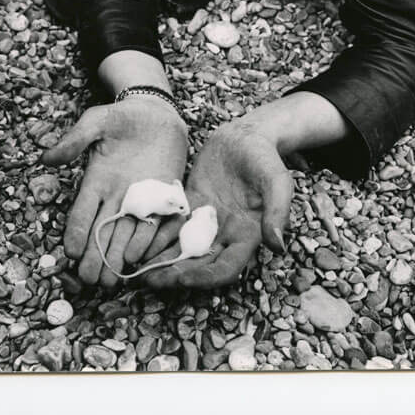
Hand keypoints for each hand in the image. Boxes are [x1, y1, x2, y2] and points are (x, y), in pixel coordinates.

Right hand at [41, 97, 187, 287]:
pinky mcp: (161, 197)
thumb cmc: (124, 116)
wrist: (158, 113)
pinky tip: (137, 258)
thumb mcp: (96, 122)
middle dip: (95, 256)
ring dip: (116, 258)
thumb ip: (75, 140)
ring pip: (124, 234)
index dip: (76, 232)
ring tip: (110, 281)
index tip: (71, 252)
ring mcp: (138, 199)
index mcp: (96, 181)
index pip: (82, 213)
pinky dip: (144, 241)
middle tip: (89, 279)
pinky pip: (152, 224)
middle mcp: (115, 196)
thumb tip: (46, 158)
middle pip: (101, 232)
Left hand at [141, 119, 292, 288]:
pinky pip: (172, 223)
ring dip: (161, 259)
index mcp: (248, 235)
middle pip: (199, 264)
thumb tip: (277, 246)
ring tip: (136, 266)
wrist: (247, 135)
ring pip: (182, 247)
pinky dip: (157, 233)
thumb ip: (278, 212)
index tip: (181, 278)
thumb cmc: (265, 158)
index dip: (204, 277)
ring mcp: (206, 220)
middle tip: (149, 280)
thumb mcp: (278, 182)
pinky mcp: (191, 204)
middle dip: (174, 274)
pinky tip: (138, 237)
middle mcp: (226, 234)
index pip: (226, 268)